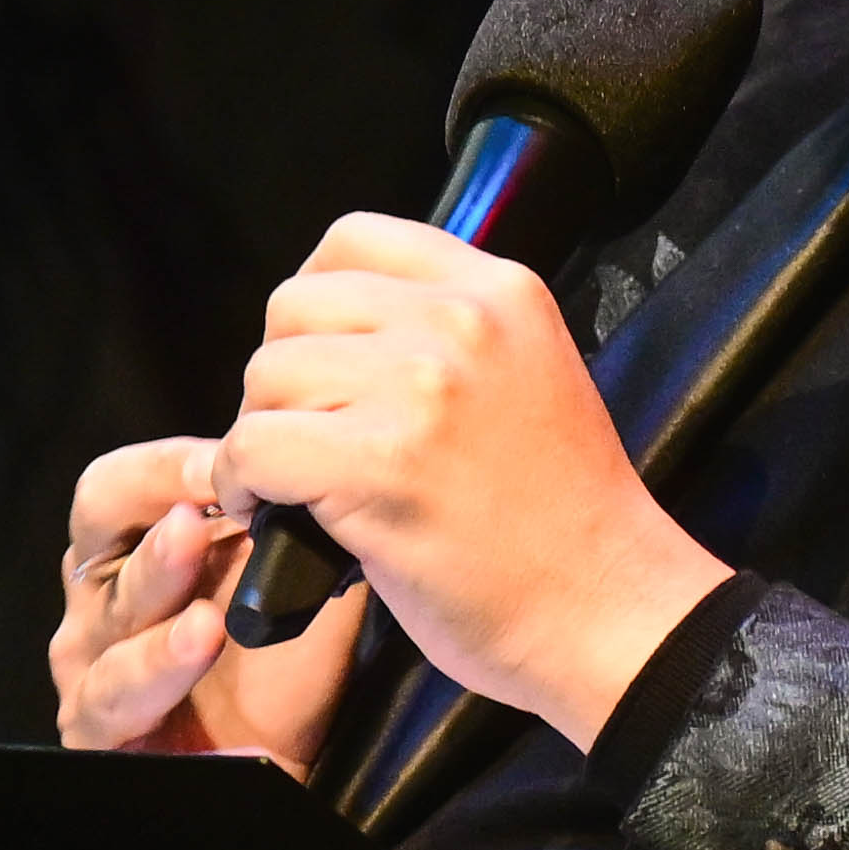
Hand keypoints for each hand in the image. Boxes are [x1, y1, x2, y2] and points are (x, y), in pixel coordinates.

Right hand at [49, 438, 362, 773]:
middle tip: (200, 523)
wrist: (280, 762)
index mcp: (131, 551)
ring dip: (158, 632)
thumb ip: (288, 522)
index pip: (116, 487)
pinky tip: (214, 691)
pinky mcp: (99, 736)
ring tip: (208, 624)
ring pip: (112, 642)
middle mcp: (98, 605)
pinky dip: (162, 693)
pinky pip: (118, 710)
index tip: (237, 460)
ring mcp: (92, 673)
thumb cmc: (276, 667)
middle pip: (97, 555)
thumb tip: (310, 451)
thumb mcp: (292, 585)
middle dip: (155, 541)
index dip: (170, 469)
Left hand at [207, 214, 731, 747]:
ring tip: (296, 481)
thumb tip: (333, 336)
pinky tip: (271, 511)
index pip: (353, 239)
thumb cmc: (560, 518)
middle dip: (284, 375)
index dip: (316, 306)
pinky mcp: (383, 462)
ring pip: (267, 374)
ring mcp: (424, 387)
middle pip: (295, 305)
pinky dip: (242, 484)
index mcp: (500, 290)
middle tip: (308, 438)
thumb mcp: (526, 376)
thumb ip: (445, 337)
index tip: (324, 368)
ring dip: (263, 432)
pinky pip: (255, 445)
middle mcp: (463, 320)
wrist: (606, 610)